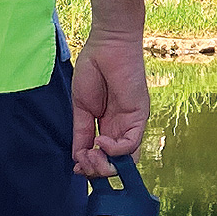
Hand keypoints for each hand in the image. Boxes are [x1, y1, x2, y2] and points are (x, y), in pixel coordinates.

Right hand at [72, 31, 150, 176]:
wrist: (106, 44)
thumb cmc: (93, 69)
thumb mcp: (82, 108)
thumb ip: (82, 133)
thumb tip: (79, 157)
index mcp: (109, 125)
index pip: (106, 157)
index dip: (93, 167)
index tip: (77, 167)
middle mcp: (123, 127)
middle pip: (118, 163)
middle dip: (98, 171)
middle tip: (82, 164)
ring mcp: (133, 122)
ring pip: (127, 159)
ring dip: (106, 165)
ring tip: (89, 156)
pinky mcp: (140, 115)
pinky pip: (131, 143)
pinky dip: (115, 149)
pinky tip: (100, 141)